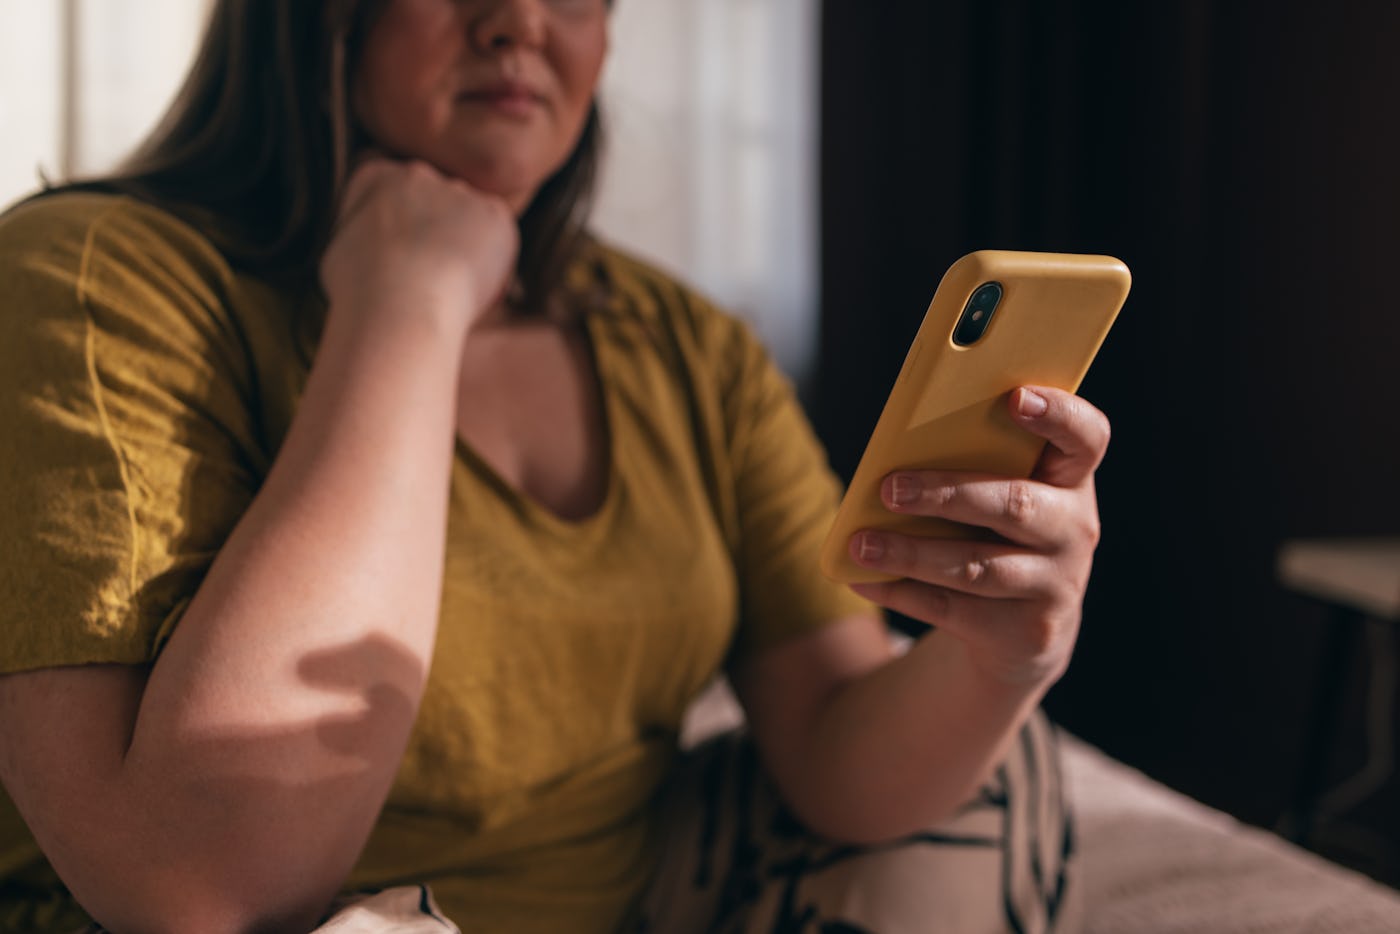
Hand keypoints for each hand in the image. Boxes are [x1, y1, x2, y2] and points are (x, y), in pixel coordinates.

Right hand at [319, 157, 518, 334]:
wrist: (398, 308)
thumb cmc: (360, 294)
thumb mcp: (340, 251)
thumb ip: (362, 232)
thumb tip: (375, 244)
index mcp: (373, 175)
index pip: (391, 186)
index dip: (400, 225)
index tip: (398, 255)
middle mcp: (417, 172)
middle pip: (434, 200)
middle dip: (434, 233)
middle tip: (426, 277)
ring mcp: (458, 190)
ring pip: (468, 219)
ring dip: (464, 248)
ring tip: (447, 289)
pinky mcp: (494, 214)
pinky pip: (499, 237)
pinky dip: (493, 264)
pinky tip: (471, 288)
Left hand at [848, 387, 1109, 686]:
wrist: (1023, 625)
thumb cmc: (997, 530)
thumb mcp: (999, 490)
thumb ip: (971, 465)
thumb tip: (895, 458)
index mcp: (1071, 477)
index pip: (1086, 436)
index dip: (1059, 414)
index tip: (1016, 397)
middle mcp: (1075, 528)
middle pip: (1015, 505)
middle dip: (947, 495)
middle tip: (890, 488)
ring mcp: (1056, 583)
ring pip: (977, 566)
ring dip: (912, 552)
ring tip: (861, 543)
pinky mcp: (1027, 630)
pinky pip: (954, 609)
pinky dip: (901, 592)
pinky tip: (863, 577)